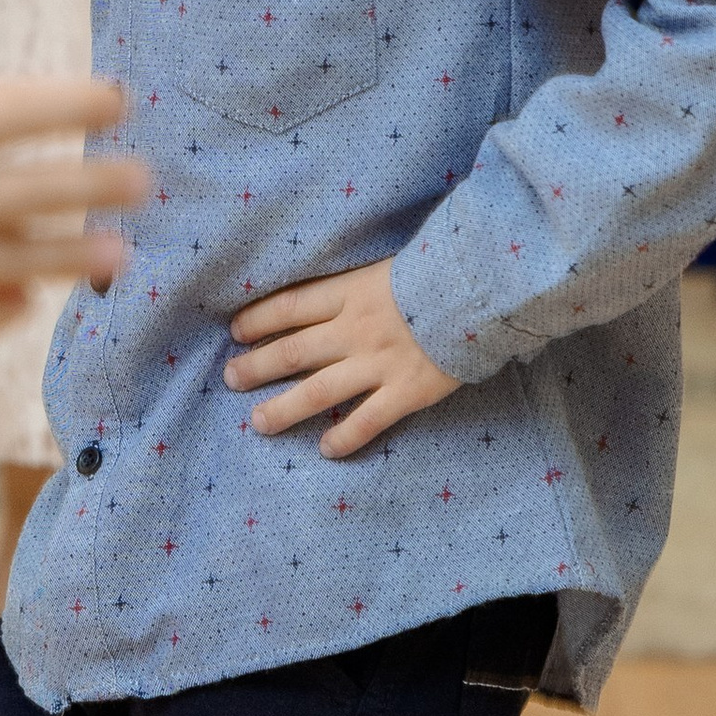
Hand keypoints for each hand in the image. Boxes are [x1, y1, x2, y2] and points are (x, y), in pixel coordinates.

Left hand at [224, 258, 456, 458]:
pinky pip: (367, 421)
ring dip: (284, 408)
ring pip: (319, 391)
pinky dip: (344, 437)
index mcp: (350, 293)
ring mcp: (380, 363)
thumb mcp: (386, 266)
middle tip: (231, 378)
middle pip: (294, 351)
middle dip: (258, 366)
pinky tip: (325, 448)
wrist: (484, 291)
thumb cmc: (438, 273)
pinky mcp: (407, 391)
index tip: (236, 332)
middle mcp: (356, 330)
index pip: (290, 306)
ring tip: (258, 423)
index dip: (258, 320)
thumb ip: (355, 286)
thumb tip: (323, 301)